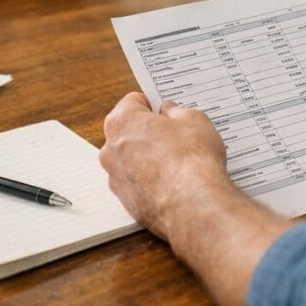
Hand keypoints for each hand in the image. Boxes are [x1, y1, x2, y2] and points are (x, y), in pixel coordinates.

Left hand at [100, 92, 229, 240]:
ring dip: (149, 157)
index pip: (133, 102)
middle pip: (129, 132)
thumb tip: (171, 112)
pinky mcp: (126, 202)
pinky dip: (152, 181)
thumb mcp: (194, 120)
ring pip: (132, 159)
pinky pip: (138, 183)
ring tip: (179, 161)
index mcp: (122, 122)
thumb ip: (177, 111)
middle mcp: (111, 149)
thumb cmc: (191, 159)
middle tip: (177, 135)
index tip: (167, 110)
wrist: (193, 204)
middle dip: (150, 131)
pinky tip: (175, 181)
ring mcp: (116, 178)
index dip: (154, 104)